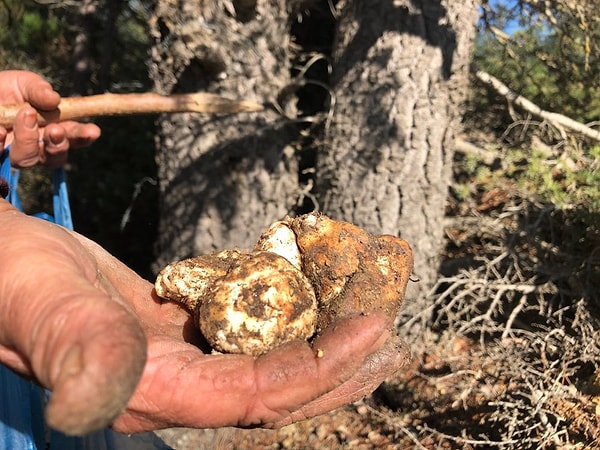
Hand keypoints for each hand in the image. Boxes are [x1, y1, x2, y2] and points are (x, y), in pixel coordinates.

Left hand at [0, 70, 99, 166]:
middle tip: (56, 130)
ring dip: (29, 141)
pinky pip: (0, 156)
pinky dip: (0, 142)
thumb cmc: (8, 89)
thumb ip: (39, 90)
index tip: (93, 131)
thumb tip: (54, 99)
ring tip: (26, 116)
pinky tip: (1, 130)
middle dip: (59, 145)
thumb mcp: (25, 83)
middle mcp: (39, 147)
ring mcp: (17, 153)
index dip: (84, 137)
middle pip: (55, 158)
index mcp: (55, 129)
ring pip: (28, 159)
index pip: (74, 138)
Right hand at [0, 201, 409, 435]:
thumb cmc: (12, 280)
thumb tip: (85, 407)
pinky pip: (248, 329)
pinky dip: (283, 310)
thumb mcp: (41, 306)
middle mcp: (178, 386)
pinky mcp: (181, 331)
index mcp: (156, 393)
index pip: (260, 395)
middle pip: (279, 387)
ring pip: (268, 357)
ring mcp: (182, 360)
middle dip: (340, 362)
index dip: (322, 367)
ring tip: (366, 305)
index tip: (375, 329)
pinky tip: (309, 288)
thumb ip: (74, 349)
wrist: (2, 264)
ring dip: (320, 334)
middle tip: (390, 328)